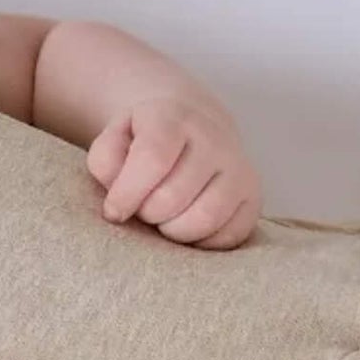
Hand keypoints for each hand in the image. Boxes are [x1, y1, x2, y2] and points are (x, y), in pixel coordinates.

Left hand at [87, 95, 261, 249]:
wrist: (193, 127)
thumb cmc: (144, 141)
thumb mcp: (115, 139)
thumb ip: (106, 163)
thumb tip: (118, 204)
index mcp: (174, 118)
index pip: (152, 159)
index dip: (127, 195)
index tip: (114, 212)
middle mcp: (214, 138)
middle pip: (172, 198)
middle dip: (147, 214)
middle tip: (144, 208)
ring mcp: (239, 167)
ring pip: (204, 220)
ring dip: (173, 231)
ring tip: (165, 219)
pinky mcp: (253, 196)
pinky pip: (228, 236)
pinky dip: (201, 241)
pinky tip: (189, 224)